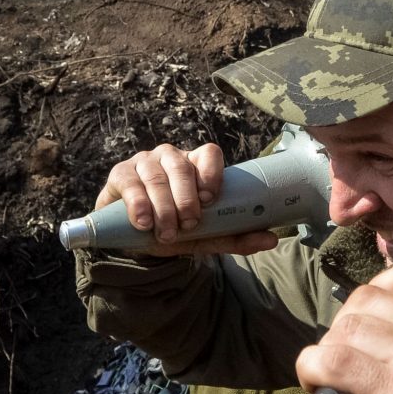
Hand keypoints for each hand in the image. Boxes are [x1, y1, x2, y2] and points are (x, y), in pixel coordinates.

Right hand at [97, 143, 277, 256]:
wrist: (134, 239)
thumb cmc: (175, 229)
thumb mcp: (206, 236)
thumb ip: (236, 237)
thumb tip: (272, 240)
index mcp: (195, 166)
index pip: (209, 153)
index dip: (211, 172)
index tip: (210, 199)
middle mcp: (171, 157)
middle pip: (181, 165)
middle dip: (186, 197)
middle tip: (190, 224)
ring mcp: (144, 162)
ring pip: (156, 176)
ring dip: (164, 207)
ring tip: (167, 233)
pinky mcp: (121, 174)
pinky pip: (130, 182)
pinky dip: (138, 204)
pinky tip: (144, 222)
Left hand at [295, 255, 392, 393]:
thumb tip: (369, 314)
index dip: (381, 290)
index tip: (373, 326)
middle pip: (372, 297)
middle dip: (347, 328)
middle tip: (350, 365)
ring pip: (349, 326)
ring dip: (329, 354)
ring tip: (337, 384)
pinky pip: (332, 359)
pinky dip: (313, 371)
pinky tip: (322, 392)